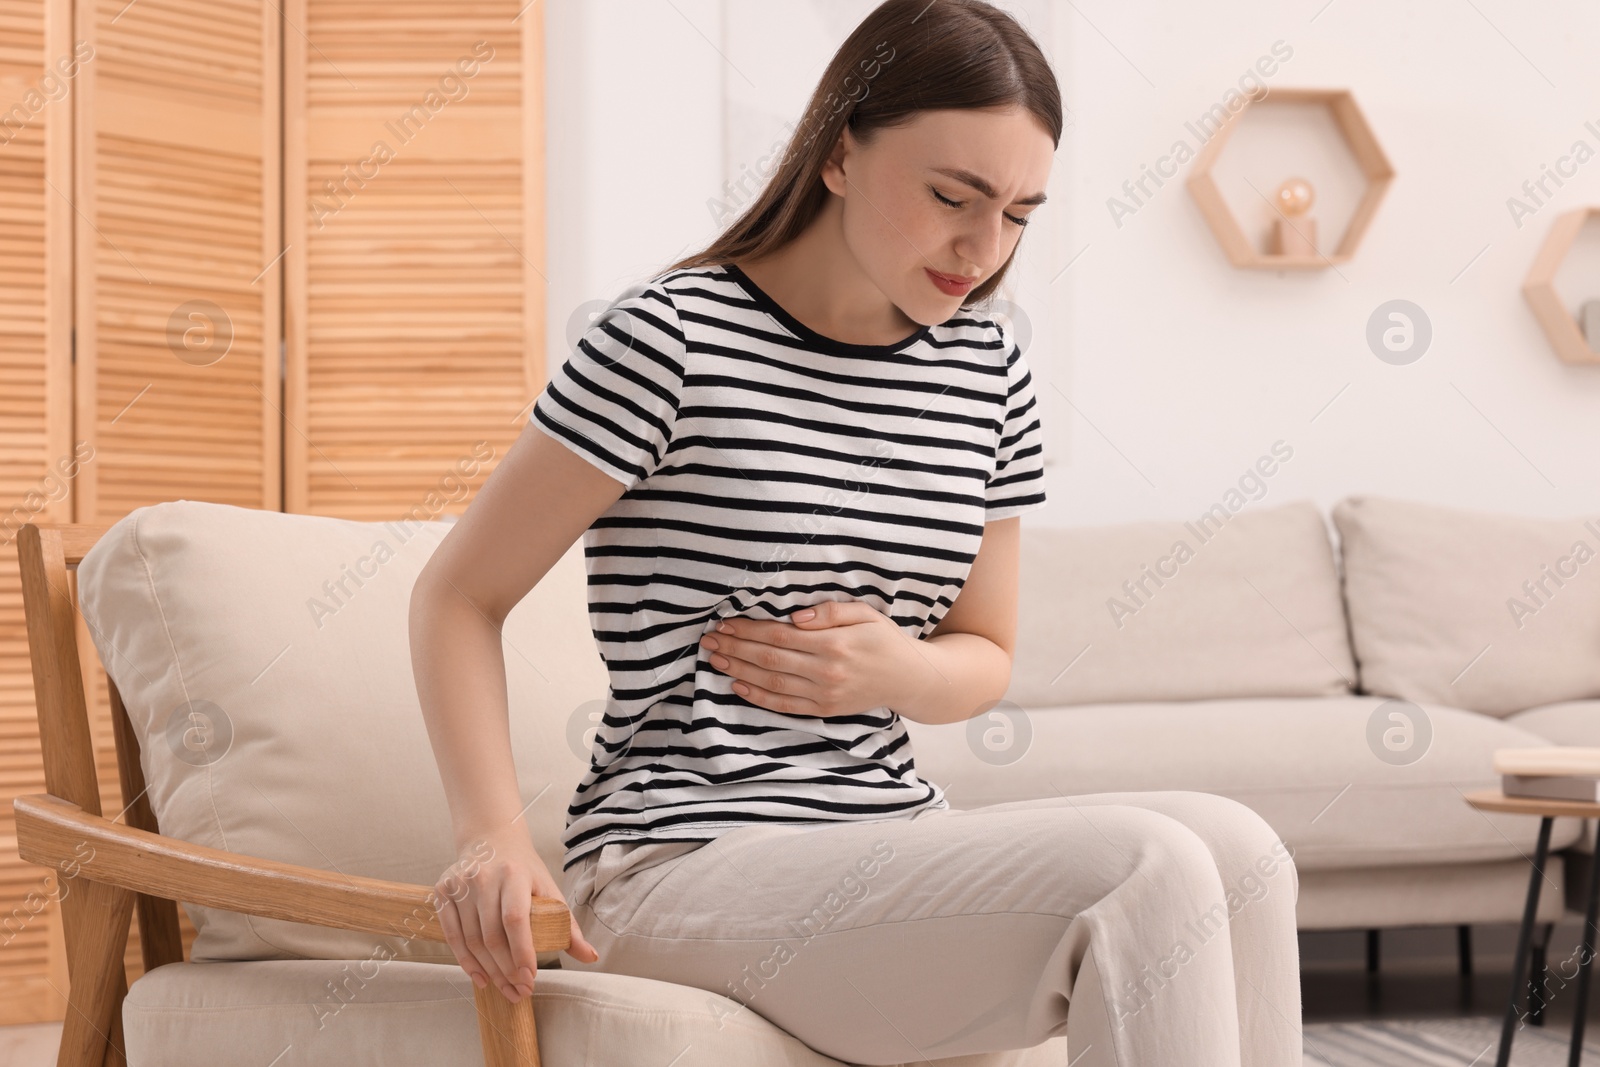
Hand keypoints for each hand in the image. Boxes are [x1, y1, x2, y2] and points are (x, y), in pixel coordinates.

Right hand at [433, 824, 598, 1003]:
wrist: (491, 840)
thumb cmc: (524, 870)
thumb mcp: (549, 889)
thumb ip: (568, 925)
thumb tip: (591, 957)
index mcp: (513, 874)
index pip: (515, 918)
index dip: (522, 951)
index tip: (530, 978)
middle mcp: (483, 877)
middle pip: (492, 935)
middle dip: (507, 970)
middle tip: (520, 990)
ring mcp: (459, 885)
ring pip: (472, 940)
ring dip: (489, 971)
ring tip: (505, 988)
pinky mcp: (443, 893)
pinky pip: (452, 936)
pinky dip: (466, 962)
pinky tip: (480, 977)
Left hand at [698, 599, 926, 717]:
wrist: (910, 678)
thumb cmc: (885, 640)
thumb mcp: (865, 615)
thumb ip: (830, 612)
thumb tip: (794, 615)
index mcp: (834, 644)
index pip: (779, 634)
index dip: (748, 629)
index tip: (725, 623)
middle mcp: (826, 672)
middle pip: (769, 658)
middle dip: (735, 648)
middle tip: (709, 640)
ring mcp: (824, 695)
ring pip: (772, 683)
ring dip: (739, 671)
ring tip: (716, 660)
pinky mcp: (824, 710)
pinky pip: (784, 705)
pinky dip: (758, 697)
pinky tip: (738, 685)